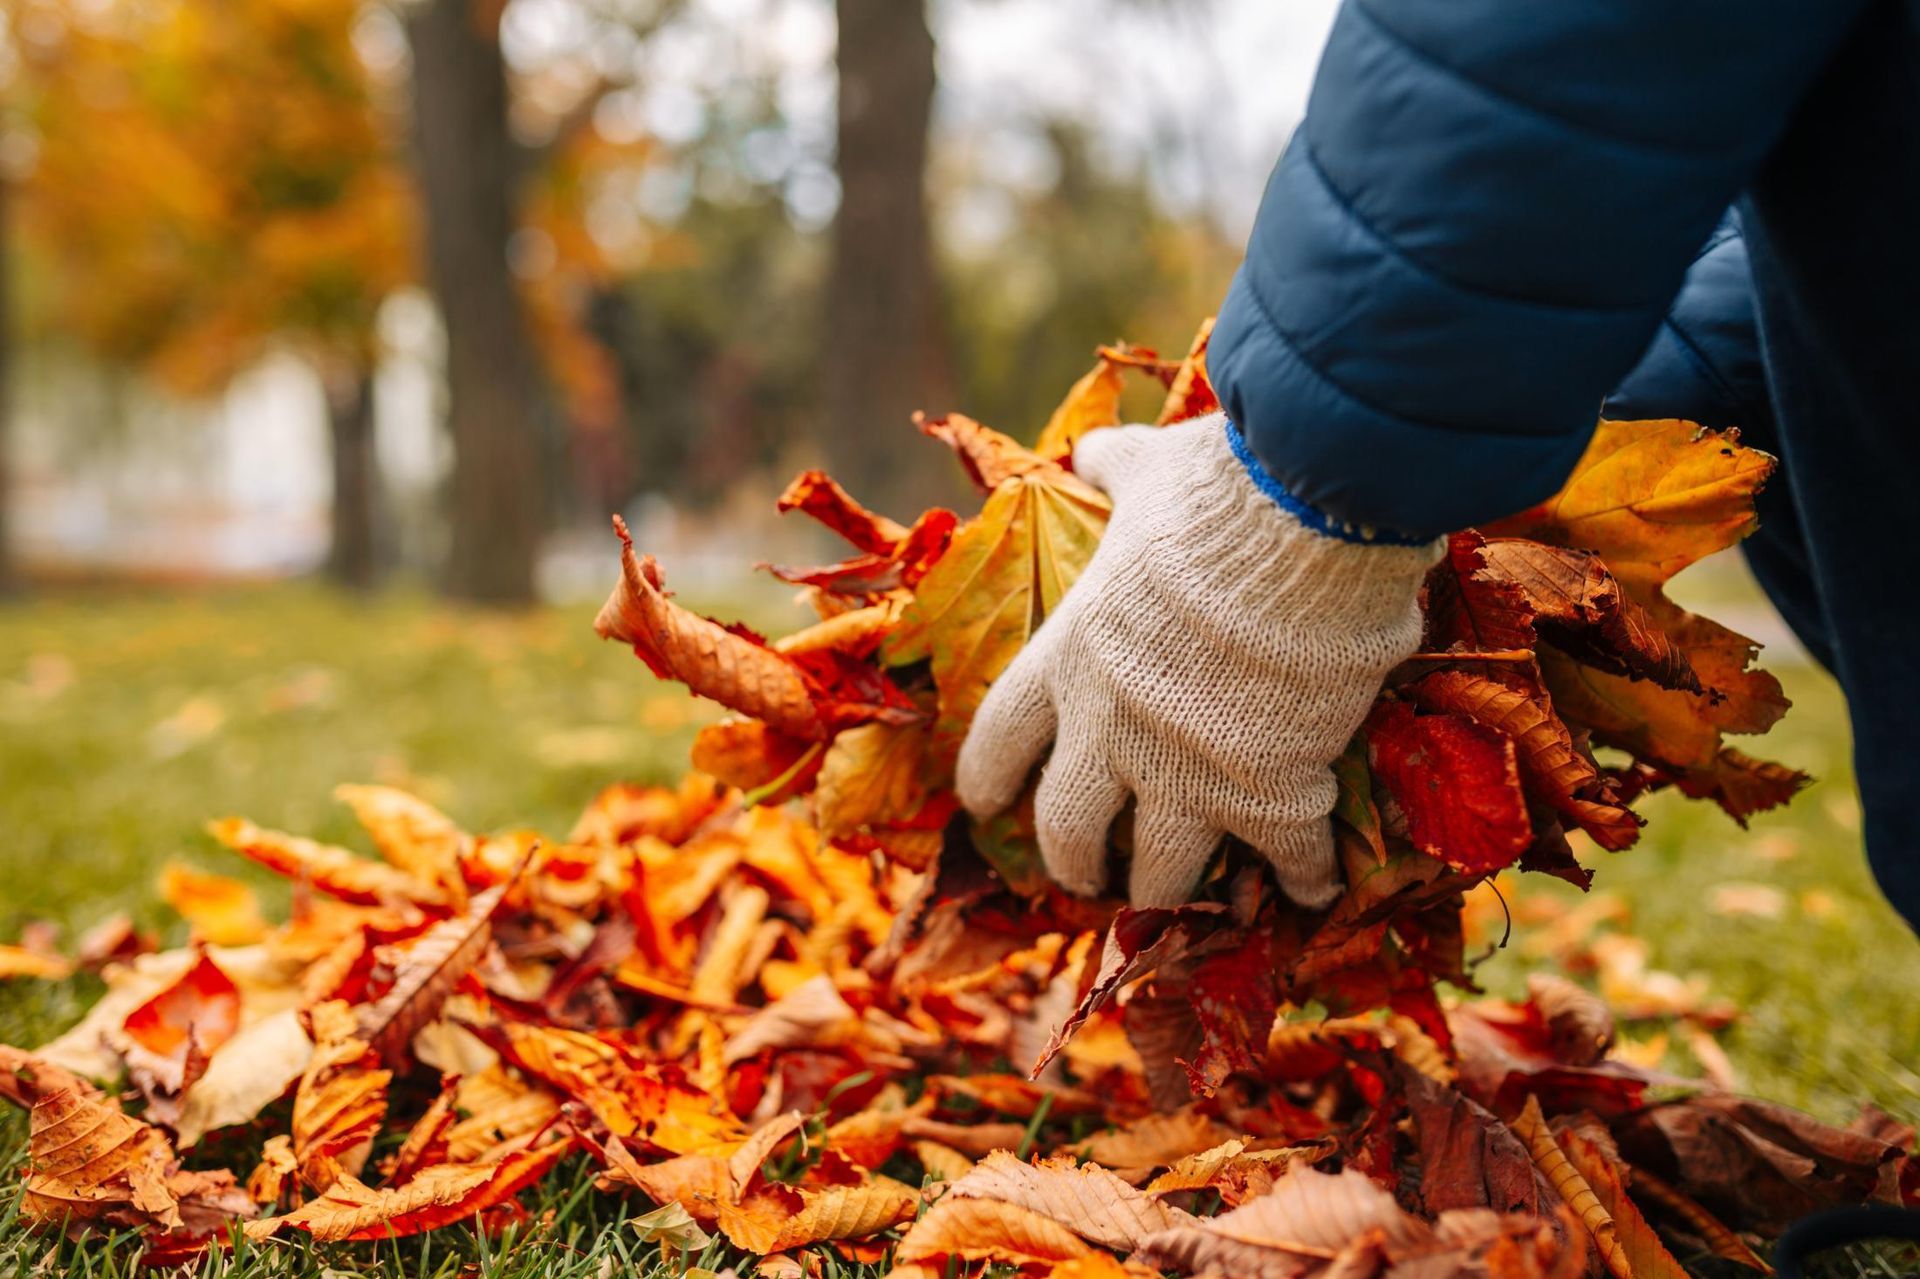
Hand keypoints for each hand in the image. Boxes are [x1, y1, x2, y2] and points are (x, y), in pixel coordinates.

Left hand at [955, 414, 1439, 906]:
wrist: (1306, 526)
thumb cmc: (1216, 493)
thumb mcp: (1148, 472)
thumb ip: (1115, 469)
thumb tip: (1092, 447)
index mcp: (1072, 658)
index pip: (1002, 736)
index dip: (987, 778)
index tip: (983, 805)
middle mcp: (1114, 730)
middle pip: (1068, 827)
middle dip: (1073, 861)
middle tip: (1087, 876)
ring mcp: (1191, 771)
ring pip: (1160, 871)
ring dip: (1164, 893)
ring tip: (1173, 903)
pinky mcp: (1273, 793)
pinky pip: (1284, 861)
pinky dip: (1298, 883)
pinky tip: (1308, 895)